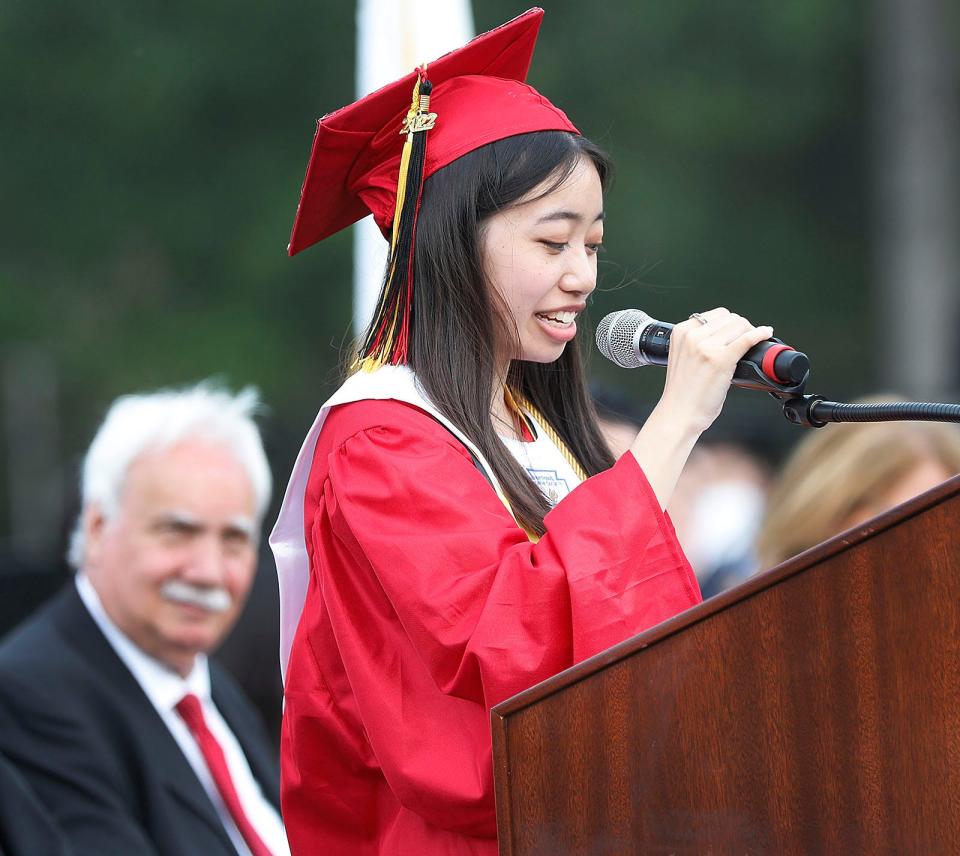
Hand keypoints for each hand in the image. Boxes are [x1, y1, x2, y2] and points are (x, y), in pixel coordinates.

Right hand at [658, 307, 772, 435]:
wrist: (679, 414)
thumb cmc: (682, 393)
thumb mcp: (683, 358)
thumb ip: (697, 343)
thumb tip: (725, 336)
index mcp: (681, 332)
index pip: (715, 315)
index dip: (730, 324)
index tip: (735, 333)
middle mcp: (692, 336)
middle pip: (729, 318)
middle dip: (741, 328)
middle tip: (745, 341)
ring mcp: (706, 347)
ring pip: (740, 325)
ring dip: (751, 331)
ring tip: (754, 342)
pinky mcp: (721, 359)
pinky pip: (747, 338)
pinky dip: (760, 334)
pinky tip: (766, 334)